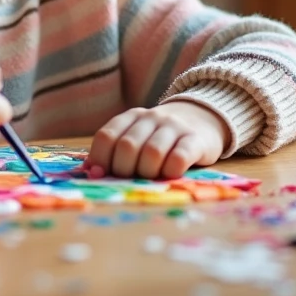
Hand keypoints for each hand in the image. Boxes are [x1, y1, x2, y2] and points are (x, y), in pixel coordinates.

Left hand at [87, 101, 228, 179]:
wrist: (202, 118)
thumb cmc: (161, 138)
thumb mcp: (138, 137)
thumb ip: (115, 151)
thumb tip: (93, 173)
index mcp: (131, 116)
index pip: (106, 137)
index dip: (100, 160)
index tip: (104, 175)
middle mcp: (151, 117)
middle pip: (127, 146)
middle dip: (124, 170)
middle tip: (131, 178)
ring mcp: (174, 127)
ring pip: (152, 153)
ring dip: (148, 172)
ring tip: (152, 177)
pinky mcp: (196, 140)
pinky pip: (178, 158)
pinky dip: (170, 172)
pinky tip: (170, 174)